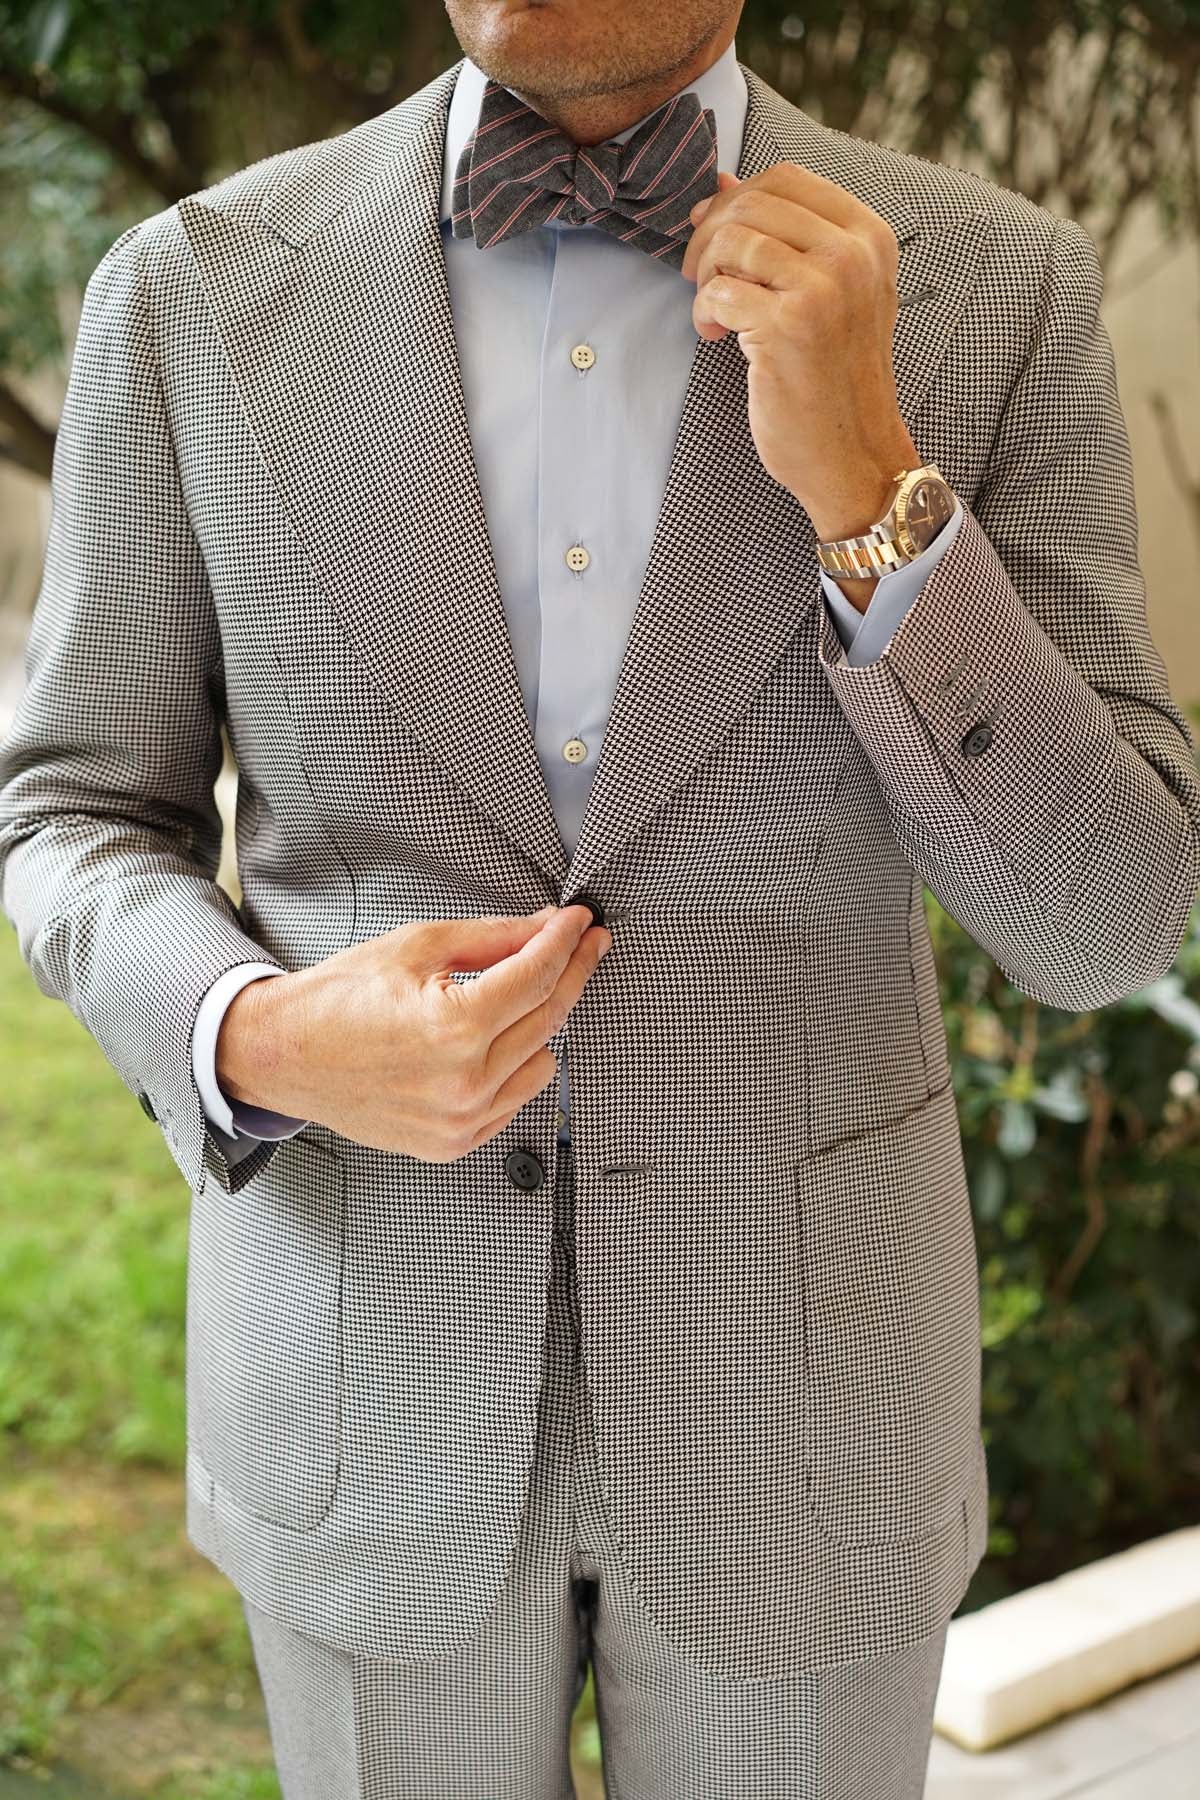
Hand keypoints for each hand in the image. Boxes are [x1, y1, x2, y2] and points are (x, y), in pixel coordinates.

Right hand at [215, 904, 611, 1161]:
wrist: (284, 1055)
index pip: (538, 976)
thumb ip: (493, 938)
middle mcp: (463, 1082)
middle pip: (549, 1017)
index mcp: (454, 1027)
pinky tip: (495, 1040)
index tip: (582, 922)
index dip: (566, 942)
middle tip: (581, 943)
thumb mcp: (418, 948)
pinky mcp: (452, 1143)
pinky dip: (515, 1067)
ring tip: (515, 996)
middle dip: (570, 972)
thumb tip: (544, 926)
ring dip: (541, 1024)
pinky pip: (514, 1101)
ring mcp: (459, 1120)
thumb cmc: (339, 999)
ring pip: (543, 1063)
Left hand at [680, 165, 921, 547]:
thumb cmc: (834, 378)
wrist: (853, 454)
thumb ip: (785, 237)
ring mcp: (824, 288)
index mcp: (868, 237)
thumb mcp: (828, 295)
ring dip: (706, 275)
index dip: (736, 200)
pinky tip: (718, 337)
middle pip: (752, 203)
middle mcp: (852, 255)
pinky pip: (719, 292)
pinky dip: (705, 313)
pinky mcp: (789, 326)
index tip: (715, 237)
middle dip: (710, 236)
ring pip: (731, 240)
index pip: (786, 179)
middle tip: (701, 277)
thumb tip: (721, 184)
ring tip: (716, 312)